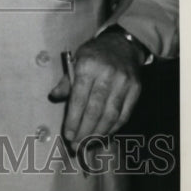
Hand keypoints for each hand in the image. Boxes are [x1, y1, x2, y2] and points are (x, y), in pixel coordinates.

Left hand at [49, 28, 142, 148]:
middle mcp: (107, 75)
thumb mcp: (76, 60)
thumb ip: (66, 81)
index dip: (74, 119)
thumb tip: (54, 96)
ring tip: (88, 144)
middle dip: (85, 131)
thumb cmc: (94, 55)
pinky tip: (104, 134)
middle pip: (95, 110)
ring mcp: (124, 83)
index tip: (69, 135)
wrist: (122, 45)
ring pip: (111, 115)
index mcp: (88, 66)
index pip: (79, 98)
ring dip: (98, 133)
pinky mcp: (136, 90)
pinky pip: (124, 114)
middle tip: (77, 145)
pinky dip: (114, 127)